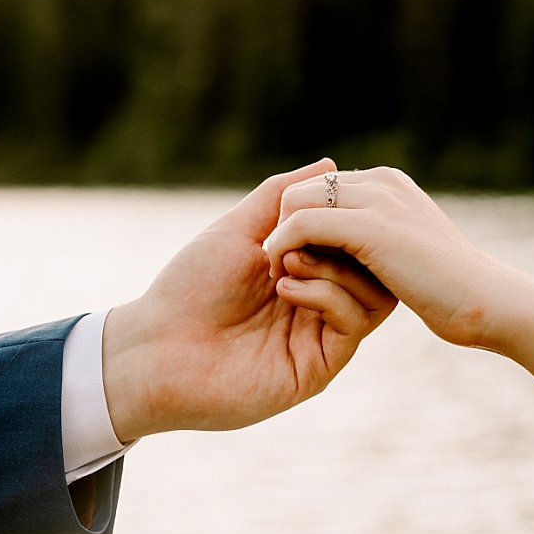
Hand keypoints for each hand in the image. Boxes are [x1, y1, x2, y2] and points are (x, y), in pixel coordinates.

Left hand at [101, 159, 396, 442]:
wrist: (157, 349)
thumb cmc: (192, 287)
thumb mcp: (241, 227)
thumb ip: (284, 195)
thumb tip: (331, 165)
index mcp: (306, 275)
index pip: (358, 244)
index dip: (349, 219)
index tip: (323, 204)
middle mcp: (320, 308)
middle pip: (376, 269)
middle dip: (347, 240)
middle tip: (304, 233)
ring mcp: (321, 338)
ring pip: (374, 296)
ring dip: (335, 267)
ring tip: (287, 260)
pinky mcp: (318, 368)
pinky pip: (353, 323)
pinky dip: (327, 295)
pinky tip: (285, 289)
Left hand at [265, 167, 506, 346]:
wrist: (489, 304)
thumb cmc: (452, 286)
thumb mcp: (408, 247)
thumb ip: (375, 231)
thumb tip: (338, 229)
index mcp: (386, 184)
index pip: (315, 187)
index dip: (294, 222)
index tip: (292, 261)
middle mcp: (380, 184)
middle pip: (299, 190)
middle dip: (281, 226)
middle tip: (281, 270)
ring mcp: (378, 202)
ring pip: (297, 202)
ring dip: (280, 240)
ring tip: (284, 279)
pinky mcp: (373, 230)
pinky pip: (305, 226)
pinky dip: (285, 250)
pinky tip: (288, 285)